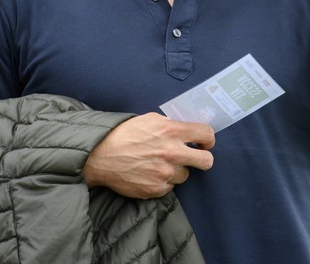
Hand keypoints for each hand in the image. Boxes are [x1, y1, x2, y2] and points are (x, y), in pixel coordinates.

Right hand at [82, 112, 214, 197]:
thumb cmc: (125, 133)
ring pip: (185, 175)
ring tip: (159, 163)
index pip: (206, 134)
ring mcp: (165, 174)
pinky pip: (169, 186)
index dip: (208, 139)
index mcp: (172, 131)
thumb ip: (170, 124)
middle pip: (207, 161)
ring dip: (176, 170)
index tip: (204, 142)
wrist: (101, 156)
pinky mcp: (156, 189)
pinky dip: (163, 181)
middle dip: (204, 158)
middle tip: (195, 157)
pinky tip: (149, 172)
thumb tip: (184, 130)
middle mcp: (172, 153)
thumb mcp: (150, 119)